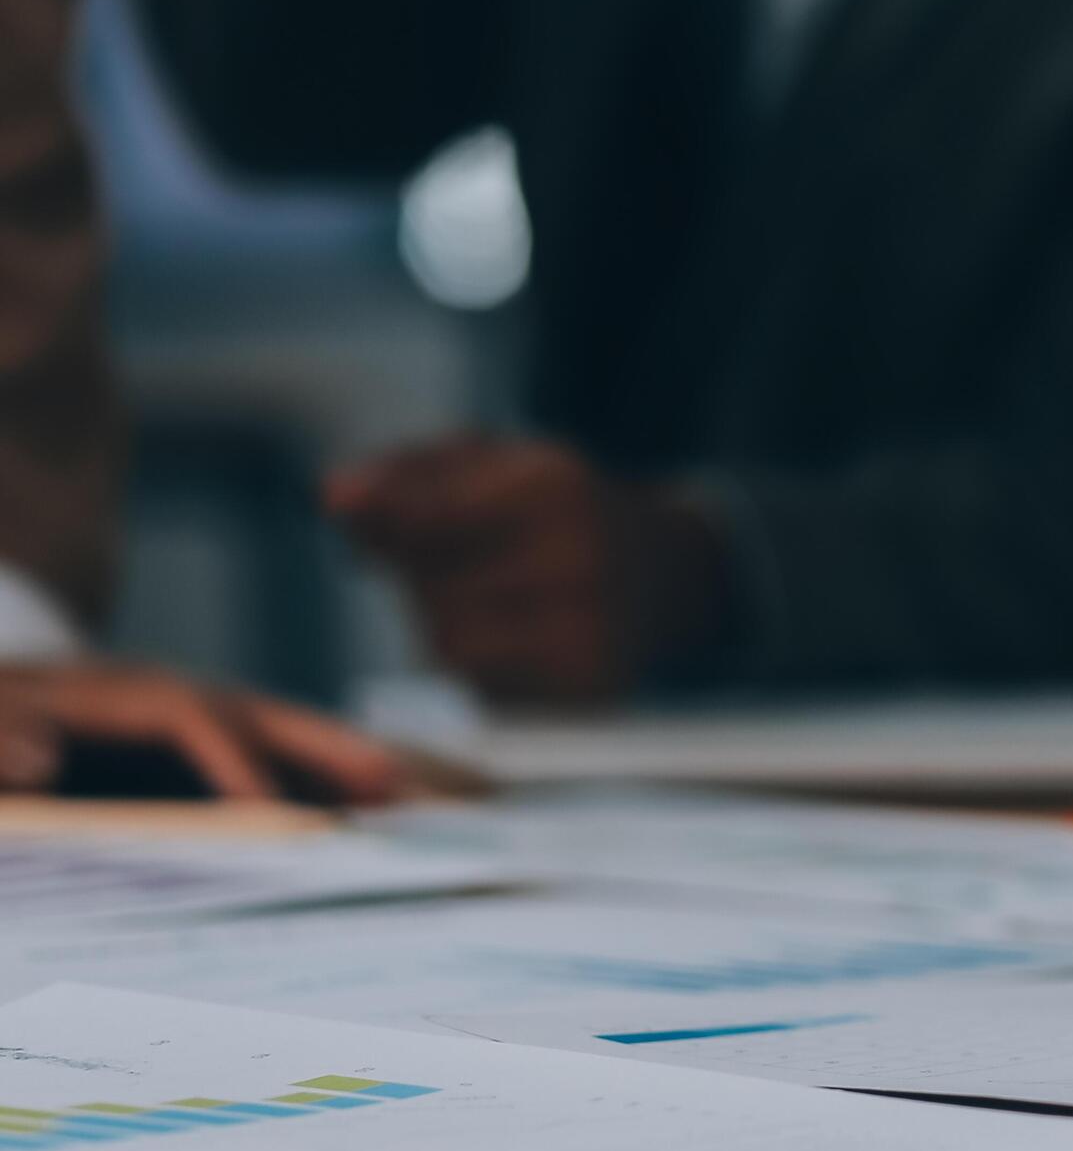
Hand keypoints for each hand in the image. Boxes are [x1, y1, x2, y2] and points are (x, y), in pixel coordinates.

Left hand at [0, 663, 402, 804]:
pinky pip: (257, 761)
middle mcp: (163, 694)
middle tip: (396, 784)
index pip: (191, 716)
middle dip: (328, 748)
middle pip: (260, 715)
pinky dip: (310, 781)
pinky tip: (353, 815)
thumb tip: (32, 756)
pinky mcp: (181, 748)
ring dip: (338, 764)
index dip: (232, 761)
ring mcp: (180, 718)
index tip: (269, 814)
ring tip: (404, 802)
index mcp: (112, 690)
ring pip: (273, 736)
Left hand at [327, 435, 728, 705]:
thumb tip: (332, 498)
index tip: (390, 525)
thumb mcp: (488, 464)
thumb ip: (404, 473)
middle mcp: (579, 553)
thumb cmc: (550, 510)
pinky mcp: (587, 683)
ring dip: (448, 624)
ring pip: (448, 641)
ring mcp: (589, 623)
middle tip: (467, 559)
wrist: (662, 568)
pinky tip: (514, 638)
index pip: (421, 518)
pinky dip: (480, 665)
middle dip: (426, 575)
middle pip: (428, 583)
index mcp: (552, 483)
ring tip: (491, 599)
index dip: (390, 527)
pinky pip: (483, 687)